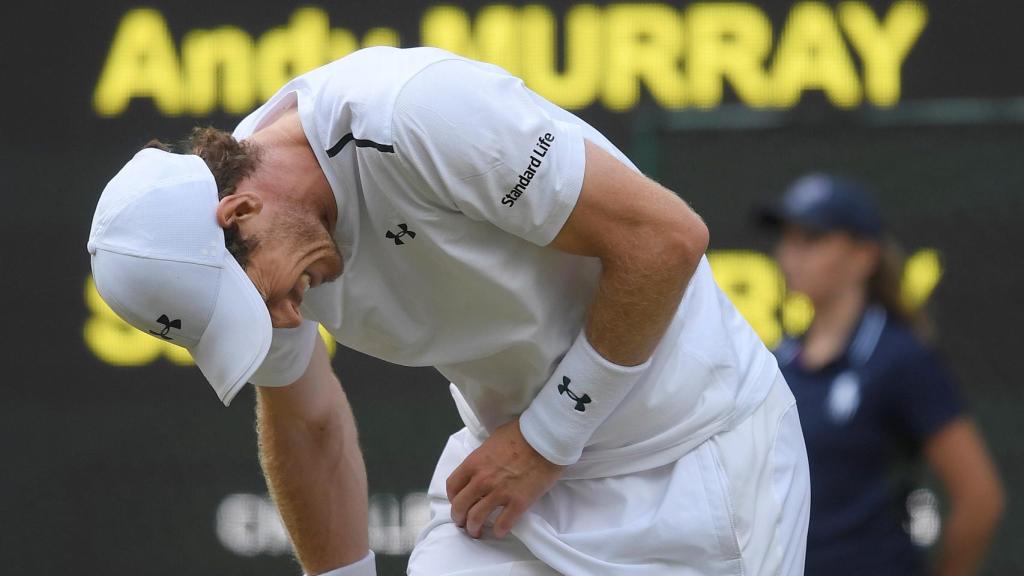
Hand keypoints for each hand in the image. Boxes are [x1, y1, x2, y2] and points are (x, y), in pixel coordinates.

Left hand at [446, 418, 565, 538]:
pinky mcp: (518, 502)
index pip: (453, 485)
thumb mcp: (493, 439)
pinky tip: (500, 531)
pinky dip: (499, 531)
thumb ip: (484, 455)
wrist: (546, 438)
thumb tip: (483, 464)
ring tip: (477, 531)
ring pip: (477, 518)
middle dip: (459, 517)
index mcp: (474, 462)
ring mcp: (500, 492)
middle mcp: (482, 480)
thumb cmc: (522, 433)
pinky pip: (503, 524)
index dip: (452, 497)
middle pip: (460, 506)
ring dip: (474, 528)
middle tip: (463, 522)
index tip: (457, 501)